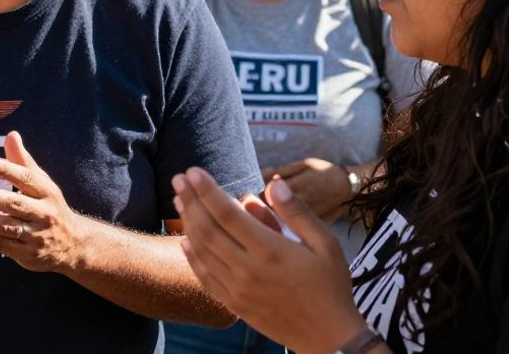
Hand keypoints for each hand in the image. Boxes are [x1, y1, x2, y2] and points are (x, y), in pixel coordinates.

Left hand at [0, 131, 88, 272]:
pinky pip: (3, 246)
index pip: (26, 178)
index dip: (6, 169)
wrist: (73, 245)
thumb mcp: (42, 183)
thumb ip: (23, 161)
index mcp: (46, 191)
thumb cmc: (49, 206)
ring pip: (8, 227)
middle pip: (15, 203)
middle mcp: (43, 213)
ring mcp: (36, 235)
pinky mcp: (27, 254)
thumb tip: (11, 134)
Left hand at [173, 169, 366, 353]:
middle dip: (190, 200)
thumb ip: (298, 213)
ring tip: (179, 200)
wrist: (329, 338)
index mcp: (271, 251)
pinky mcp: (235, 305)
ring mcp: (238, 289)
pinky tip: (185, 240)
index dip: (207, 191)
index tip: (192, 171)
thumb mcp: (326, 244)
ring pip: (203, 251)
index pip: (228, 214)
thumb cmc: (331, 286)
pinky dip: (192, 257)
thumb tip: (273, 183)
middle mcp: (249, 270)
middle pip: (208, 229)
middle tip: (178, 178)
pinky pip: (205, 278)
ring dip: (187, 223)